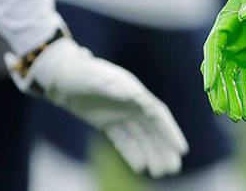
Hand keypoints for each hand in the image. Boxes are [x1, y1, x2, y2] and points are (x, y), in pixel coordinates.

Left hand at [7, 36, 188, 177]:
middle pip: (153, 130)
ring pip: (141, 137)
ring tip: (160, 172)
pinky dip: (132, 153)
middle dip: (164, 148)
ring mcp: (121, 114)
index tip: (181, 149)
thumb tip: (133, 95)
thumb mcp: (98, 78)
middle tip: (173, 169)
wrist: (64, 76)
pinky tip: (140, 167)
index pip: (159, 116)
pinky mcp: (108, 123)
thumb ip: (114, 87)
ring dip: (151, 153)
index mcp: (137, 94)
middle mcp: (133, 105)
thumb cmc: (84, 74)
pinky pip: (124, 140)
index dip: (170, 132)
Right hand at [201, 0, 245, 121]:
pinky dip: (243, 95)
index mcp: (225, 23)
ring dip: (232, 98)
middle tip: (221, 110)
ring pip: (229, 79)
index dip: (211, 67)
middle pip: (218, 68)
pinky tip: (245, 113)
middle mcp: (226, 40)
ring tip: (236, 118)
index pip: (213, 48)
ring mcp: (236, 50)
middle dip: (219, 90)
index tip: (209, 85)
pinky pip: (242, 80)